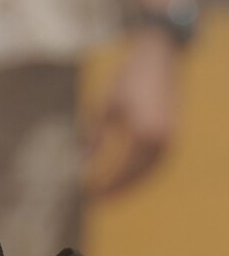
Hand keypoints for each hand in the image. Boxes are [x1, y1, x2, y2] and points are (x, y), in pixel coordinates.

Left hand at [84, 28, 181, 197]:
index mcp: (143, 134)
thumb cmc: (129, 77)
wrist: (159, 56)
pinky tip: (124, 174)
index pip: (121, 171)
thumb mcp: (106, 105)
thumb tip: (83, 162)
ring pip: (148, 172)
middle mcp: (161, 141)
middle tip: (95, 199)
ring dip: (128, 184)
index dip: (104, 184)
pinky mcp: (172, 135)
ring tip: (108, 191)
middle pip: (136, 177)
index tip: (86, 193)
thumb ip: (95, 135)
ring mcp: (170, 139)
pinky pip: (155, 162)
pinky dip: (139, 172)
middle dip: (116, 189)